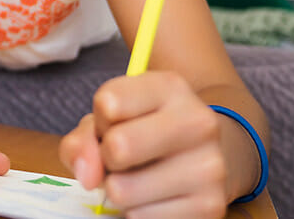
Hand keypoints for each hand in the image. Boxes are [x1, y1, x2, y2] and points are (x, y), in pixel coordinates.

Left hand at [58, 72, 227, 217]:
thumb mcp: (110, 119)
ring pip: (122, 190)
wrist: (204, 156)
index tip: (114, 124)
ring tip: (137, 177)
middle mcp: (198, 122)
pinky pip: (139, 217)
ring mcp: (210, 166)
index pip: (108, 102)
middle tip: (122, 157)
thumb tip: (88, 176)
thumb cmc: (144, 132)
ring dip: (118, 189)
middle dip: (106, 158)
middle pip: (119, 146)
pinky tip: (153, 196)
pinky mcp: (211, 206)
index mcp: (171, 87)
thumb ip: (83, 140)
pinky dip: (135, 211)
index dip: (100, 121)